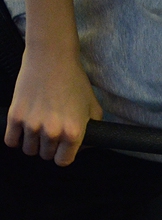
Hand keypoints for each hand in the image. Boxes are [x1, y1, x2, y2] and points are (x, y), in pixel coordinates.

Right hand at [4, 45, 101, 165]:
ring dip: (33, 142)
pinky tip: (22, 129)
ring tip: (38, 128)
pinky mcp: (14, 116)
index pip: (63, 161)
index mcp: (74, 132)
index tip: (61, 148)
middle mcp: (52, 132)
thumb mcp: (93, 107)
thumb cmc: (74, 81)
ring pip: (28, 149)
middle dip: (49, 147)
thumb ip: (92, 131)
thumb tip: (85, 148)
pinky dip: (15, 137)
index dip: (63, 155)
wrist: (51, 59)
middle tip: (51, 132)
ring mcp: (32, 125)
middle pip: (45, 155)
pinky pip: (10, 141)